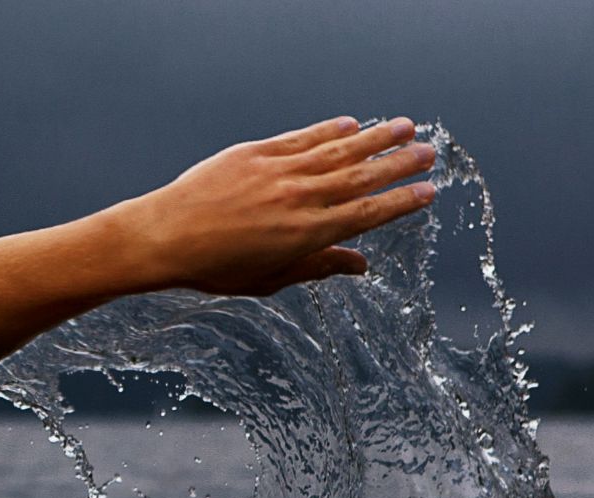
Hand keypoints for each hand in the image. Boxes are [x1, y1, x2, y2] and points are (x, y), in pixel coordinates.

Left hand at [118, 116, 436, 296]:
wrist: (163, 236)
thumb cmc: (213, 267)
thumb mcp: (268, 278)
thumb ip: (317, 267)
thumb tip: (361, 266)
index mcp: (306, 235)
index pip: (367, 215)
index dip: (401, 203)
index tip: (428, 191)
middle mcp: (298, 199)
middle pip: (362, 177)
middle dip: (399, 163)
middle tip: (430, 152)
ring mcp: (278, 172)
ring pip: (338, 150)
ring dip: (375, 137)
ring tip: (406, 126)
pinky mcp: (256, 153)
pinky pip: (301, 138)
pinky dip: (328, 130)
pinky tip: (350, 124)